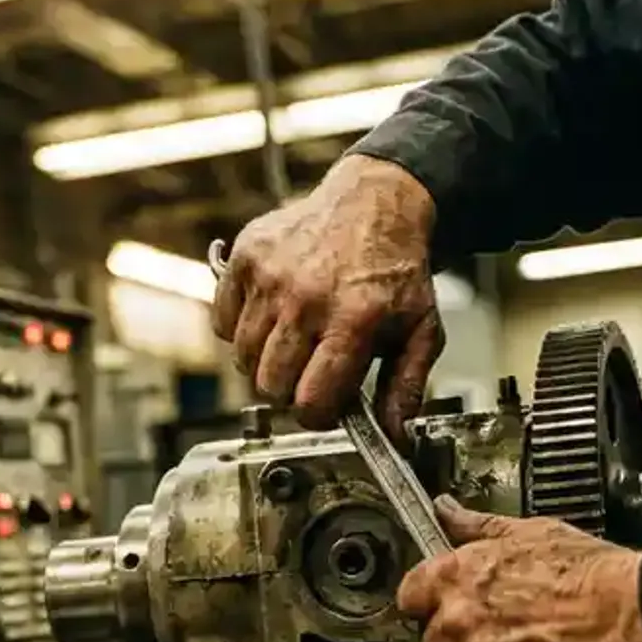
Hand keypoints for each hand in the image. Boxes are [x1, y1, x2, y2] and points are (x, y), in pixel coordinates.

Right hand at [210, 155, 443, 437]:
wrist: (373, 203)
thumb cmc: (394, 269)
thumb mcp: (420, 330)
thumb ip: (406, 388)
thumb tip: (394, 438)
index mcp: (354, 319)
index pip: (310, 401)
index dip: (317, 416)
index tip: (324, 407)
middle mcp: (306, 298)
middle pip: (270, 386)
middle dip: (289, 391)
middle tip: (309, 372)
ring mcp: (270, 277)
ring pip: (242, 359)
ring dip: (264, 362)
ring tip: (293, 340)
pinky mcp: (245, 259)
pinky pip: (222, 323)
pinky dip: (240, 329)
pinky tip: (270, 316)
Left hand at [396, 498, 641, 641]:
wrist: (637, 622)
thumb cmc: (595, 578)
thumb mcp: (532, 533)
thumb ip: (479, 526)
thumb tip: (449, 512)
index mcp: (455, 578)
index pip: (410, 595)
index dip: (431, 602)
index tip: (446, 606)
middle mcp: (455, 625)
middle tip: (501, 635)